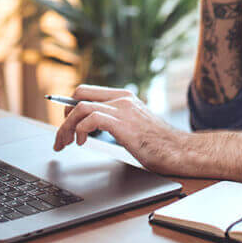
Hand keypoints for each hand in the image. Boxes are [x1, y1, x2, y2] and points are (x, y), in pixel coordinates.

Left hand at [53, 85, 187, 175]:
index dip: (70, 106)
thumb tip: (91, 128)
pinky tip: (82, 143)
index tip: (64, 122)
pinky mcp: (122, 123)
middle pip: (79, 94)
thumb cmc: (159, 144)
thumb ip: (115, 121)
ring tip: (66, 143)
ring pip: (80, 107)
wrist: (180, 151)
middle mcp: (122, 99)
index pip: (87, 91)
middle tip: (61, 136)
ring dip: (66, 126)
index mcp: (124, 97)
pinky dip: (79, 130)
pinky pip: (90, 118)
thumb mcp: (133, 125)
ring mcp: (123, 109)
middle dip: (64, 115)